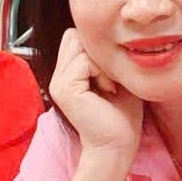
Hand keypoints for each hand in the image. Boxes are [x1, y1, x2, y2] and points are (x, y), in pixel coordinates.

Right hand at [49, 26, 142, 162]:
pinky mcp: (65, 89)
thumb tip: (112, 33)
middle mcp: (59, 77)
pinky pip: (83, 61)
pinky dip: (101, 71)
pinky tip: (108, 90)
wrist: (118, 147)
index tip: (112, 74)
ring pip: (78, 43)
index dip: (96, 48)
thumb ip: (107, 58)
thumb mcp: (116, 78)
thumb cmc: (122, 116)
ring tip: (109, 85)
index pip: (75, 37)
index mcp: (68, 75)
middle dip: (96, 51)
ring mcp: (58, 83)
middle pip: (74, 35)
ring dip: (100, 61)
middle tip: (110, 78)